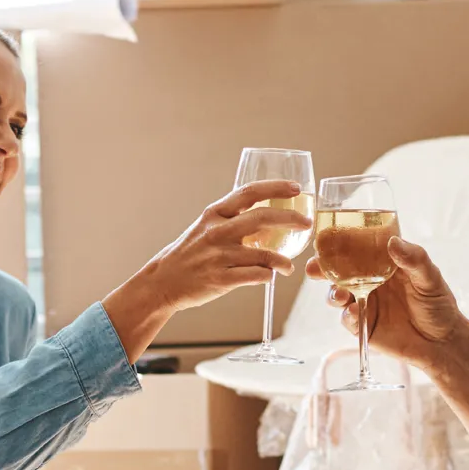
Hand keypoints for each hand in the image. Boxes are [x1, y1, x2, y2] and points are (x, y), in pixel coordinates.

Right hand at [104, 180, 311, 358]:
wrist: (162, 282)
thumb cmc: (188, 255)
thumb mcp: (205, 228)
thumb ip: (231, 220)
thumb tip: (266, 218)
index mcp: (214, 214)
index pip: (249, 192)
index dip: (275, 187)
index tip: (295, 188)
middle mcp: (217, 232)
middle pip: (262, 218)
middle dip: (290, 218)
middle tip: (305, 223)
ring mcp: (218, 256)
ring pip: (264, 254)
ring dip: (282, 260)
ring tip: (288, 266)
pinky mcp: (220, 279)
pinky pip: (255, 276)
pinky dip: (267, 276)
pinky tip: (269, 276)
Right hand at [307, 236, 468, 373]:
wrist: (442, 343)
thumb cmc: (439, 305)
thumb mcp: (430, 278)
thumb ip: (414, 259)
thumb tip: (393, 242)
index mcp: (383, 263)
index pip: (357, 248)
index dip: (339, 243)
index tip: (326, 239)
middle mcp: (369, 280)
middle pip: (339, 271)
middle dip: (322, 268)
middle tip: (313, 268)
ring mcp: (364, 303)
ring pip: (337, 294)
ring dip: (332, 292)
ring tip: (338, 295)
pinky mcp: (363, 325)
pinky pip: (347, 319)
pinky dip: (346, 315)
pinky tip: (351, 311)